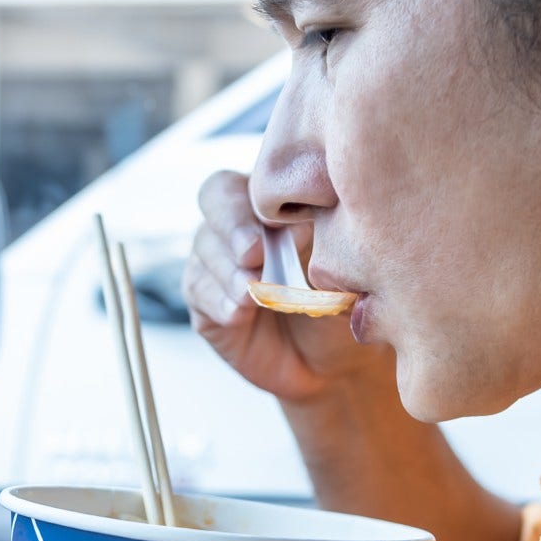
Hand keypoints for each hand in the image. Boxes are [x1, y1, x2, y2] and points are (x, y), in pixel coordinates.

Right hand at [184, 171, 386, 403]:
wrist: (332, 363)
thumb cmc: (343, 305)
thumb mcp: (342, 270)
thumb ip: (322, 242)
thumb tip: (303, 225)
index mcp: (276, 203)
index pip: (256, 177)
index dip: (262, 197)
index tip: (290, 226)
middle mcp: (240, 223)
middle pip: (215, 196)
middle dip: (233, 223)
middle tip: (254, 253)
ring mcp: (217, 259)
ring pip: (204, 245)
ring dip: (228, 270)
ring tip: (251, 293)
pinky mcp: (203, 299)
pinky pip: (197, 288)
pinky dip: (218, 300)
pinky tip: (240, 313)